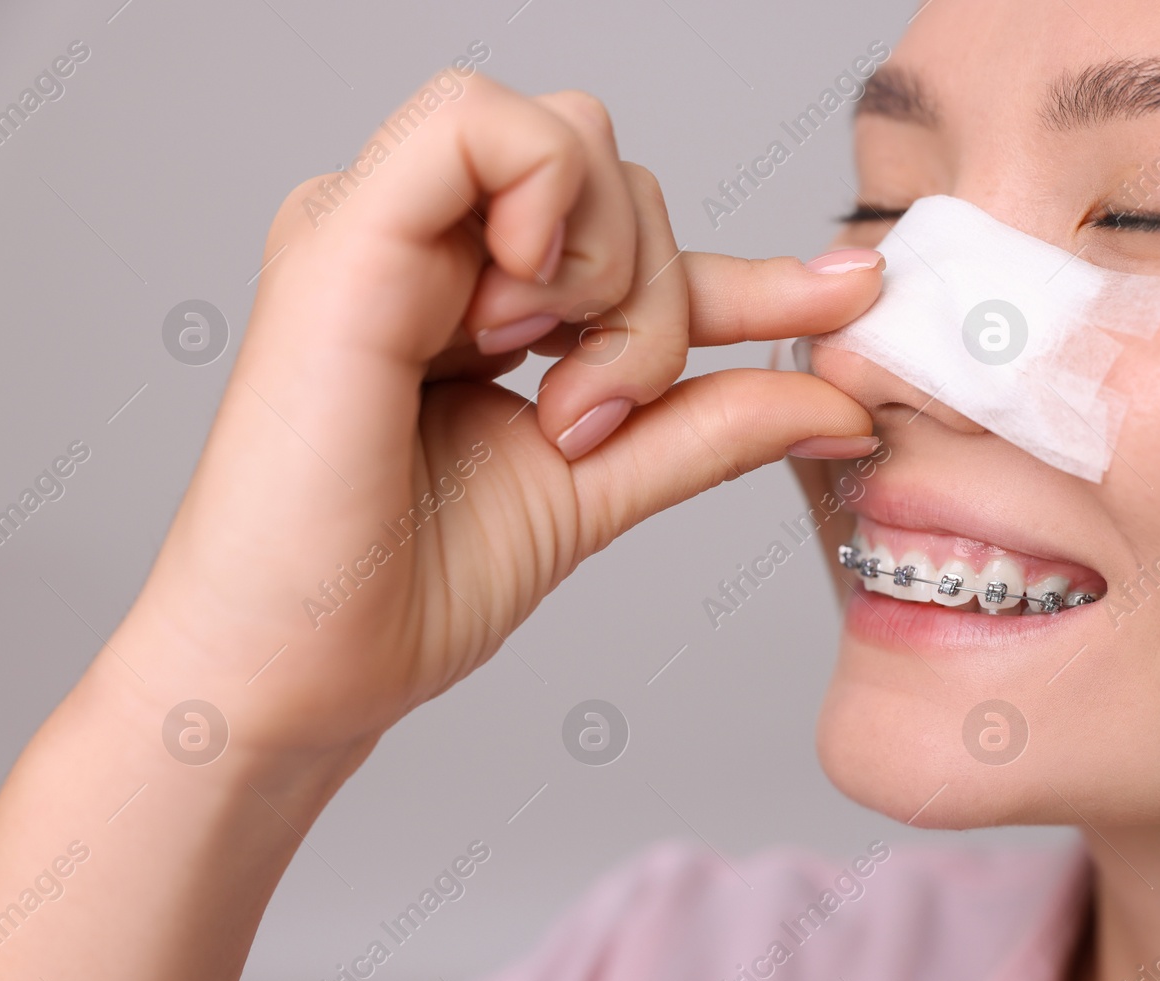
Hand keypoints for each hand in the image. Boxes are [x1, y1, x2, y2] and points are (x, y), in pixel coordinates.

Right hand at [109, 72, 884, 756]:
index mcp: (481, 297)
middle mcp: (433, 246)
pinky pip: (480, 128)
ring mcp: (385, 228)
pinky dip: (543, 207)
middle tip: (590, 418)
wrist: (304, 673)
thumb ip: (710, 424)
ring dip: (607, 269)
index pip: (643, 247)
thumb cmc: (409, 587)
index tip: (854, 292)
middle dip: (654, 299)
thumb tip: (841, 401)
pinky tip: (519, 317)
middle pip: (621, 177)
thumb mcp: (599, 484)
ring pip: (573, 142)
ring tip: (540, 386)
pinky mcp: (345, 236)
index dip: (758, 271)